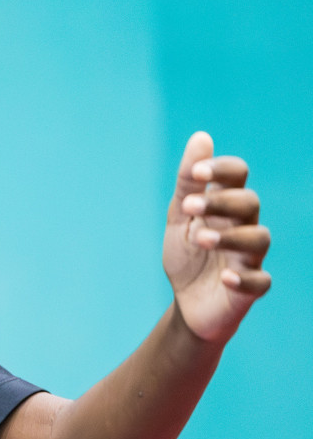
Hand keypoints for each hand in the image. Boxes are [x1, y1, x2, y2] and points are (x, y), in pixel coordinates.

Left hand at [163, 131, 271, 343]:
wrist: (188, 302)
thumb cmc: (188, 253)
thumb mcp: (180, 216)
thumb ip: (188, 180)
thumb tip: (201, 137)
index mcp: (226, 205)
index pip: (237, 175)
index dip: (221, 169)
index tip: (195, 172)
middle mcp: (244, 226)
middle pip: (249, 203)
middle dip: (221, 201)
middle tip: (188, 207)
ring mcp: (249, 257)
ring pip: (258, 239)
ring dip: (230, 236)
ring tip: (201, 238)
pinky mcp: (250, 287)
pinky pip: (259, 281)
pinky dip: (244, 277)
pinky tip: (224, 276)